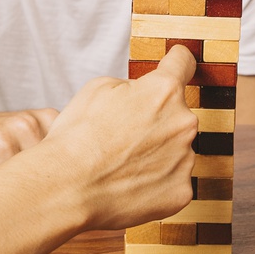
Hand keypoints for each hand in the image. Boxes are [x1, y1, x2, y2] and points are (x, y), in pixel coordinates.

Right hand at [41, 46, 197, 229]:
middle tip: (124, 136)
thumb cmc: (78, 137)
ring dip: (156, 153)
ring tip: (122, 164)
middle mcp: (183, 122)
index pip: (183, 63)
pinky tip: (130, 183)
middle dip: (157, 121)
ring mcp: (185, 159)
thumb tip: (143, 93)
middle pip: (177, 114)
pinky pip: (173, 180)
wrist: (68, 187)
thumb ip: (133, 86)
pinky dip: (155, 182)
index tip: (178, 63)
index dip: (177, 62)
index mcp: (164, 91)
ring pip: (176, 149)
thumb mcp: (98, 88)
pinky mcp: (181, 191)